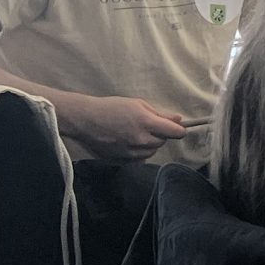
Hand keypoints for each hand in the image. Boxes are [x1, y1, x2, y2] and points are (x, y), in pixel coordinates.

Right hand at [66, 93, 186, 161]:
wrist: (85, 120)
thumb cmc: (112, 107)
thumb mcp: (138, 104)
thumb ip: (160, 113)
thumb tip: (179, 120)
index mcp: (146, 123)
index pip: (175, 133)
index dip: (178, 130)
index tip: (176, 128)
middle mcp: (141, 140)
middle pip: (163, 142)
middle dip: (161, 134)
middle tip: (148, 125)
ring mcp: (131, 152)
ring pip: (152, 151)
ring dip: (150, 144)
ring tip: (136, 133)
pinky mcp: (123, 160)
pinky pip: (140, 158)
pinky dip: (139, 152)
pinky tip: (129, 142)